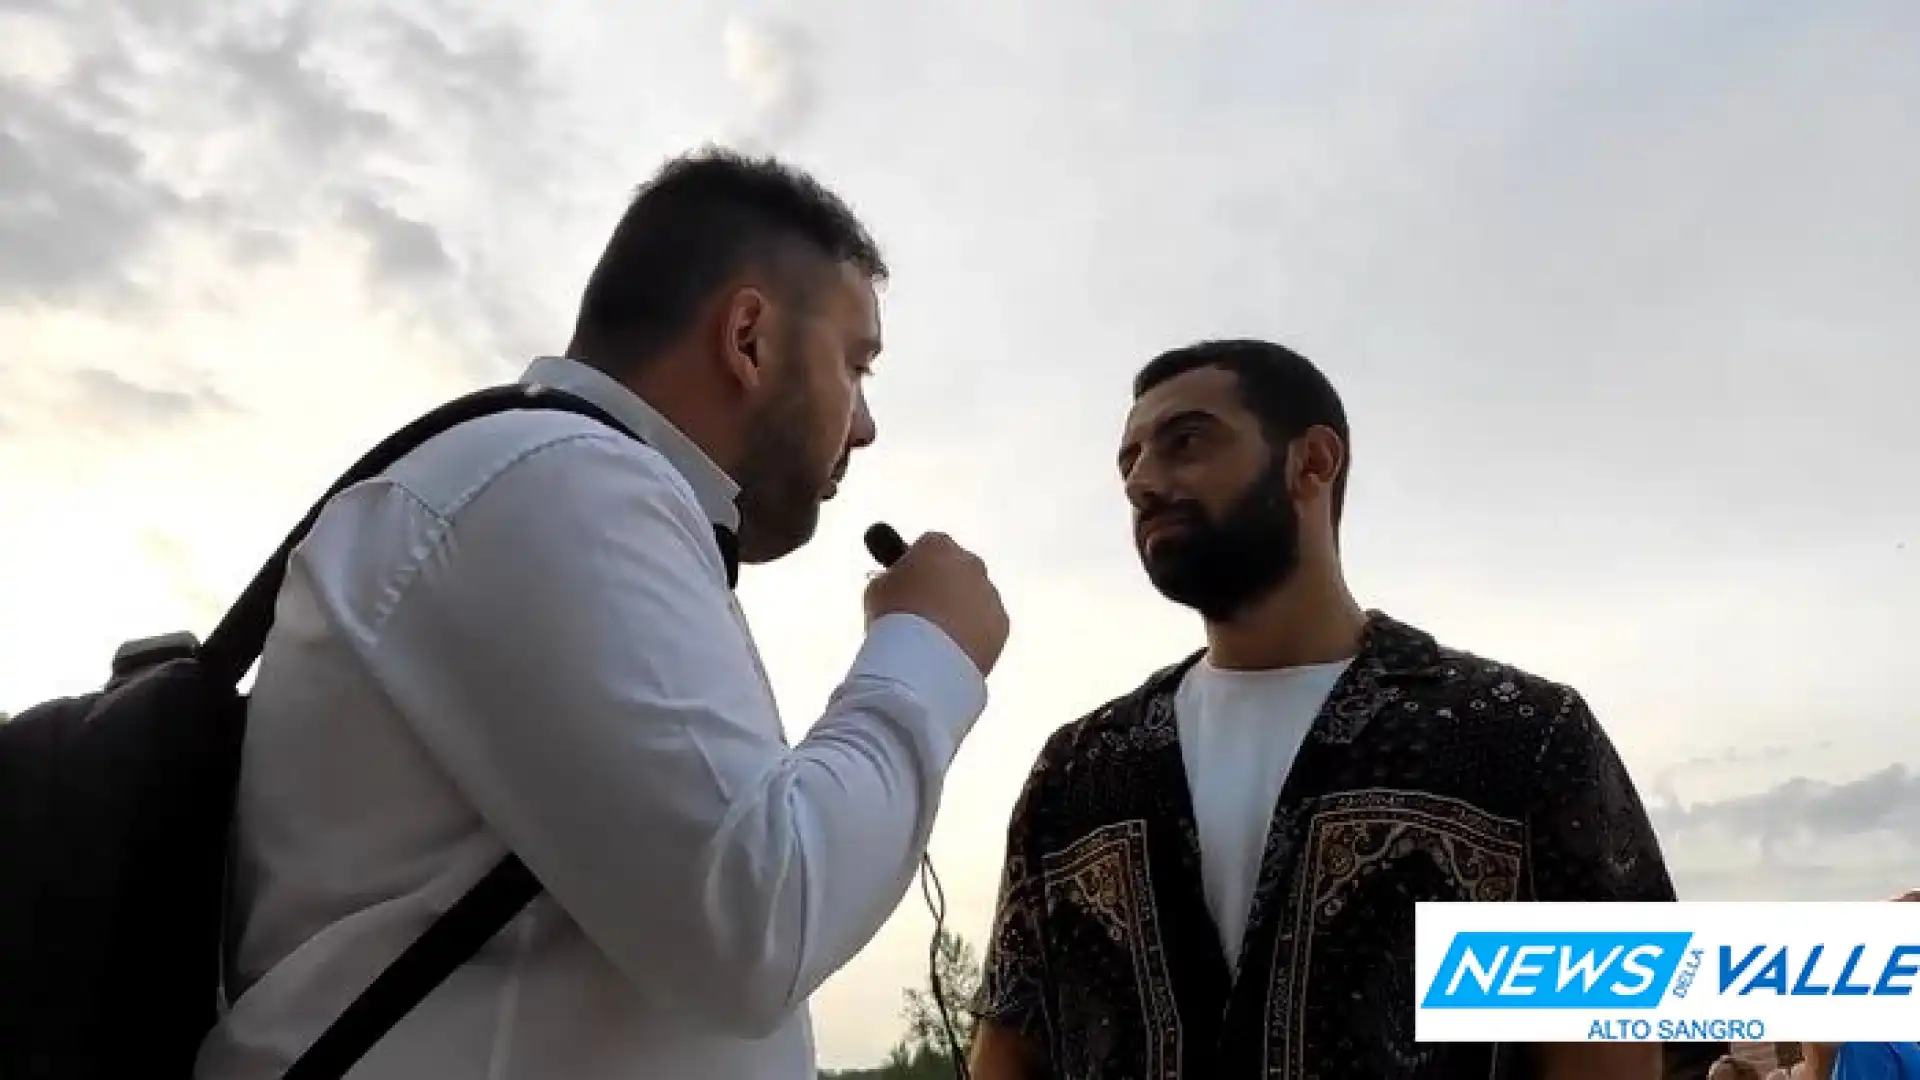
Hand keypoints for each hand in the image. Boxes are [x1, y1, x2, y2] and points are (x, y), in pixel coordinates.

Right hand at [863, 531, 1009, 676]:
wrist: (922, 660)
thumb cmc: (895, 620)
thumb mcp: (878, 589)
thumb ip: (890, 578)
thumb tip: (896, 582)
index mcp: (937, 547)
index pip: (930, 545)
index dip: (918, 563)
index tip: (909, 580)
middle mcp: (969, 564)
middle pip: (957, 568)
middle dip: (944, 584)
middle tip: (924, 609)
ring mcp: (989, 594)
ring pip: (974, 598)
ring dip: (960, 610)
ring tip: (935, 638)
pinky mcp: (1001, 624)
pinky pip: (986, 625)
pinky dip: (974, 634)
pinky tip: (951, 649)